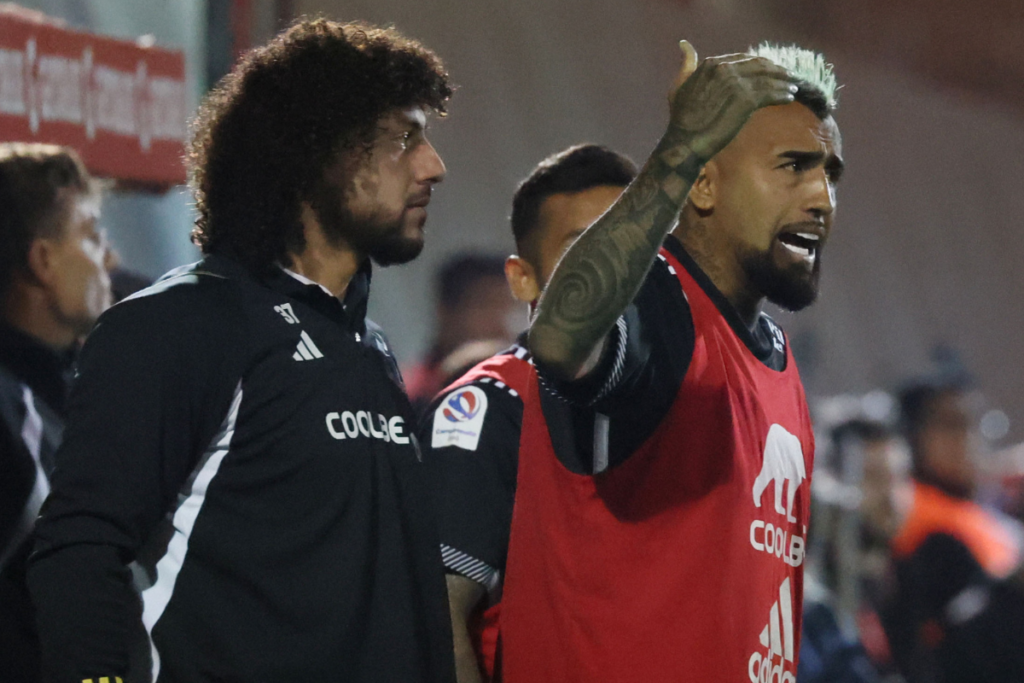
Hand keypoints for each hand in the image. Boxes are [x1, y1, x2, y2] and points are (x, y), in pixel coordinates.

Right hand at [665, 41, 797, 162]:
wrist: (686, 141)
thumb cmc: (681, 118)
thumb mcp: (678, 85)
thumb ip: (687, 64)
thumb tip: (684, 44)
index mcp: (711, 63)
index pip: (743, 58)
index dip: (760, 64)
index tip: (771, 70)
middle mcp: (725, 68)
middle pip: (759, 65)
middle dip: (776, 71)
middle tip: (788, 77)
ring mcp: (737, 83)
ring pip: (768, 79)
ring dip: (783, 83)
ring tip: (792, 88)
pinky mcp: (747, 100)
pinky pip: (771, 93)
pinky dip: (782, 95)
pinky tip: (788, 98)